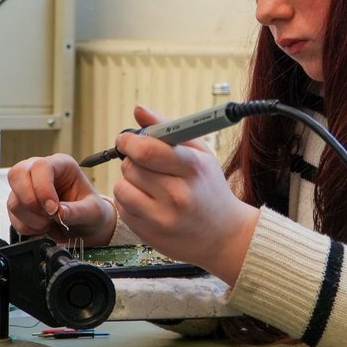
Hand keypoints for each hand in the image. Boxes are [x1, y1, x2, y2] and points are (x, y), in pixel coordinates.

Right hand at [6, 152, 115, 245]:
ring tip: (51, 223)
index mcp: (61, 165)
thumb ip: (77, 211)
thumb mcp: (93, 211)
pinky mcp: (19, 204)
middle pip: (17, 175)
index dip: (43, 188)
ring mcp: (26, 187)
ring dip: (32, 218)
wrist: (86, 226)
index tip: (53, 209)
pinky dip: (28, 227)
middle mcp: (39, 171)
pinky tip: (44, 227)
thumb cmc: (91, 211)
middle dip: (31, 201)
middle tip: (49, 216)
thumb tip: (59, 213)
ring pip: (14, 201)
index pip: (41, 166)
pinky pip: (13, 217)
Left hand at [113, 106, 259, 284]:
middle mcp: (177, 195)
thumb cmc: (210, 188)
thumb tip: (138, 110)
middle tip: (145, 164)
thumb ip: (168, 129)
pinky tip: (149, 202)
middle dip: (132, 160)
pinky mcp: (149, 234)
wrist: (224, 236)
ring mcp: (162, 218)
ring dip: (129, 181)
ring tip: (149, 185)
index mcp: (192, 169)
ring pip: (122, 187)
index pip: (148, 150)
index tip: (126, 140)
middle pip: (131, 166)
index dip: (129, 141)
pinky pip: (122, 207)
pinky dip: (129, 201)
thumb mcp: (200, 154)